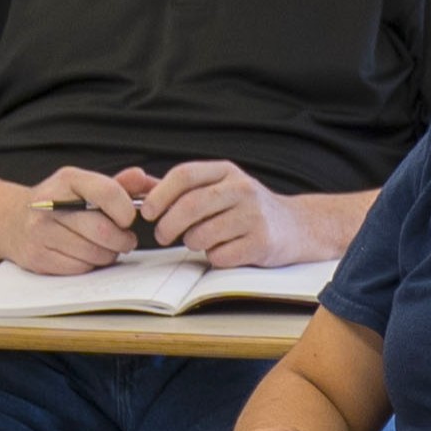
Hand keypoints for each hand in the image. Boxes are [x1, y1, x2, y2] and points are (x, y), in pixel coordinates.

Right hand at [9, 168, 143, 273]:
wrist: (12, 221)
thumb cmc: (58, 203)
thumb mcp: (84, 186)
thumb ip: (117, 185)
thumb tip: (143, 179)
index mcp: (67, 180)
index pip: (107, 192)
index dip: (126, 210)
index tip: (128, 218)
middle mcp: (50, 204)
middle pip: (102, 230)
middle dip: (122, 239)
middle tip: (126, 239)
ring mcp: (41, 233)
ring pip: (93, 253)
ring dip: (108, 254)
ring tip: (106, 247)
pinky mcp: (38, 257)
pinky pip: (79, 268)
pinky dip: (90, 265)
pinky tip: (86, 255)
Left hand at [143, 159, 333, 267]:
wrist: (296, 226)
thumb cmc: (246, 208)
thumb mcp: (217, 188)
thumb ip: (178, 187)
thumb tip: (135, 184)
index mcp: (226, 172)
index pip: (184, 175)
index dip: (159, 195)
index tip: (147, 212)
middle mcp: (242, 189)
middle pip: (189, 207)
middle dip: (168, 226)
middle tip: (162, 236)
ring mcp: (254, 216)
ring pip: (202, 235)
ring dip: (193, 244)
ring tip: (202, 241)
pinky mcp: (262, 243)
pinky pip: (220, 256)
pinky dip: (214, 258)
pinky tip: (225, 250)